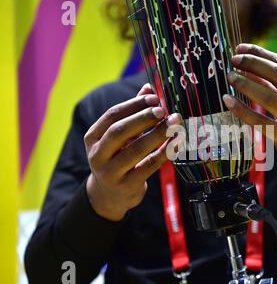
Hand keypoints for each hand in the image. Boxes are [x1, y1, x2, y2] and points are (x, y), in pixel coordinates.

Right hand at [85, 84, 181, 220]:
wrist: (109, 196)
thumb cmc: (117, 158)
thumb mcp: (118, 137)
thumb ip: (131, 113)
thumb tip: (149, 87)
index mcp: (93, 137)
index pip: (112, 116)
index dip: (134, 105)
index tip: (155, 97)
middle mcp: (97, 154)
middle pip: (119, 131)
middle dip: (143, 118)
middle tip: (164, 110)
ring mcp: (110, 172)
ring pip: (135, 150)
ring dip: (158, 135)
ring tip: (175, 124)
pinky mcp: (126, 186)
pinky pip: (148, 166)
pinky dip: (164, 153)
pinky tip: (176, 143)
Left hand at [223, 44, 276, 190]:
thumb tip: (250, 68)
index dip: (261, 53)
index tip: (241, 48)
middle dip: (254, 64)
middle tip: (234, 59)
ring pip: (270, 98)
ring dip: (247, 85)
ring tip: (230, 77)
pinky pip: (262, 122)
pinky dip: (243, 111)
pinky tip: (229, 102)